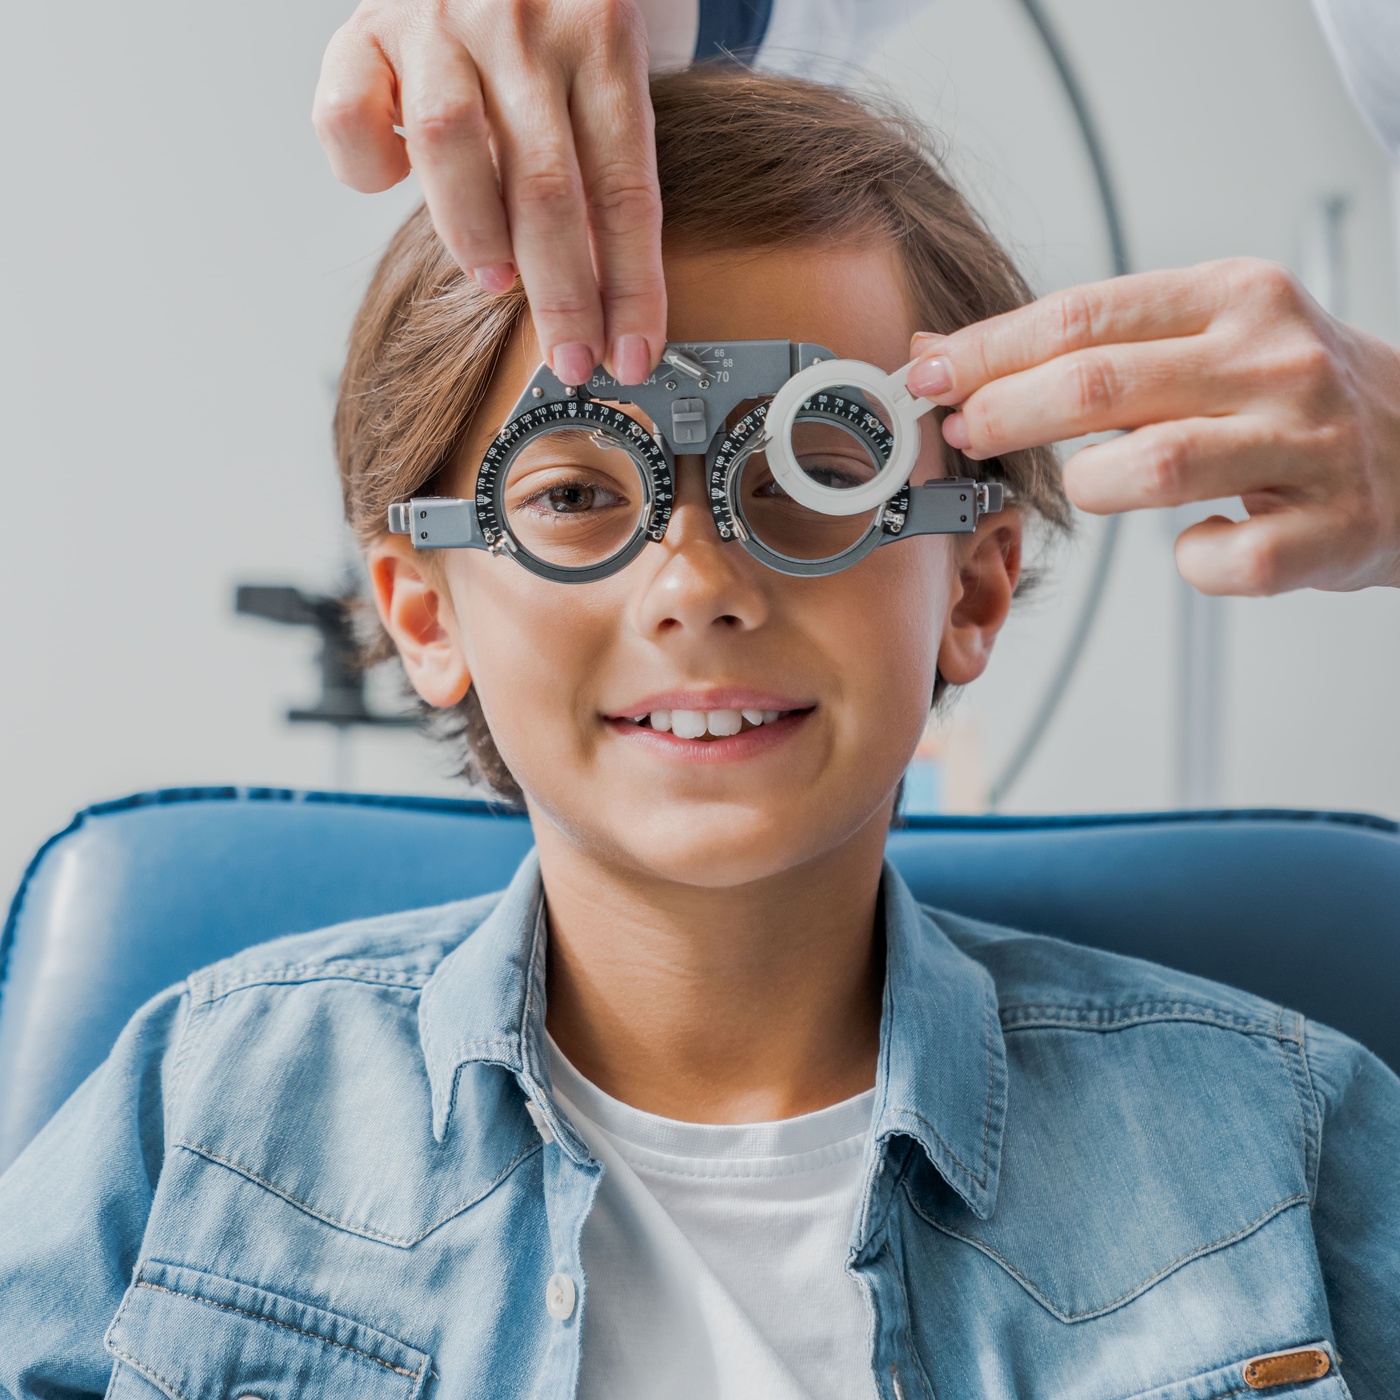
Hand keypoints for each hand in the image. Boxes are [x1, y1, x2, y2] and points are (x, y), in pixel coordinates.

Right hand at [313, 0, 664, 385]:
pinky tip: (391, 184)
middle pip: (548, 185)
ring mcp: (438, 19)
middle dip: (563, 294)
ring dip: (475, 234)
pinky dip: (366, 167)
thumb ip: (601, 159)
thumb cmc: (550, 21)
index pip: (625, 189)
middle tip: (572, 357)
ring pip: (450, 146)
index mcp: (601, 36)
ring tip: (496, 281)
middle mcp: (521, 22)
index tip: (632, 354)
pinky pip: (349, 114)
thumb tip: (612, 296)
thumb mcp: (600, 68)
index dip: (631, 286)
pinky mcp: (365, 27)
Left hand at [907, 258, 1399, 594]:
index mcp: (1236, 298)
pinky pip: (1222, 560)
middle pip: (1101, 387)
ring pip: (1153, 466)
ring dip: (1091, 485)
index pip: (1085, 316)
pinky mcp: (1330, 530)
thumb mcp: (1204, 337)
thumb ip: (1086, 346)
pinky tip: (1196, 542)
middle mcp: (1275, 362)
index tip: (930, 375)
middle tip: (967, 431)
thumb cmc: (1288, 394)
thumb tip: (946, 354)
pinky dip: (1192, 561)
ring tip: (1091, 484)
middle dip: (1008, 413)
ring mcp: (1308, 445)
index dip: (992, 351)